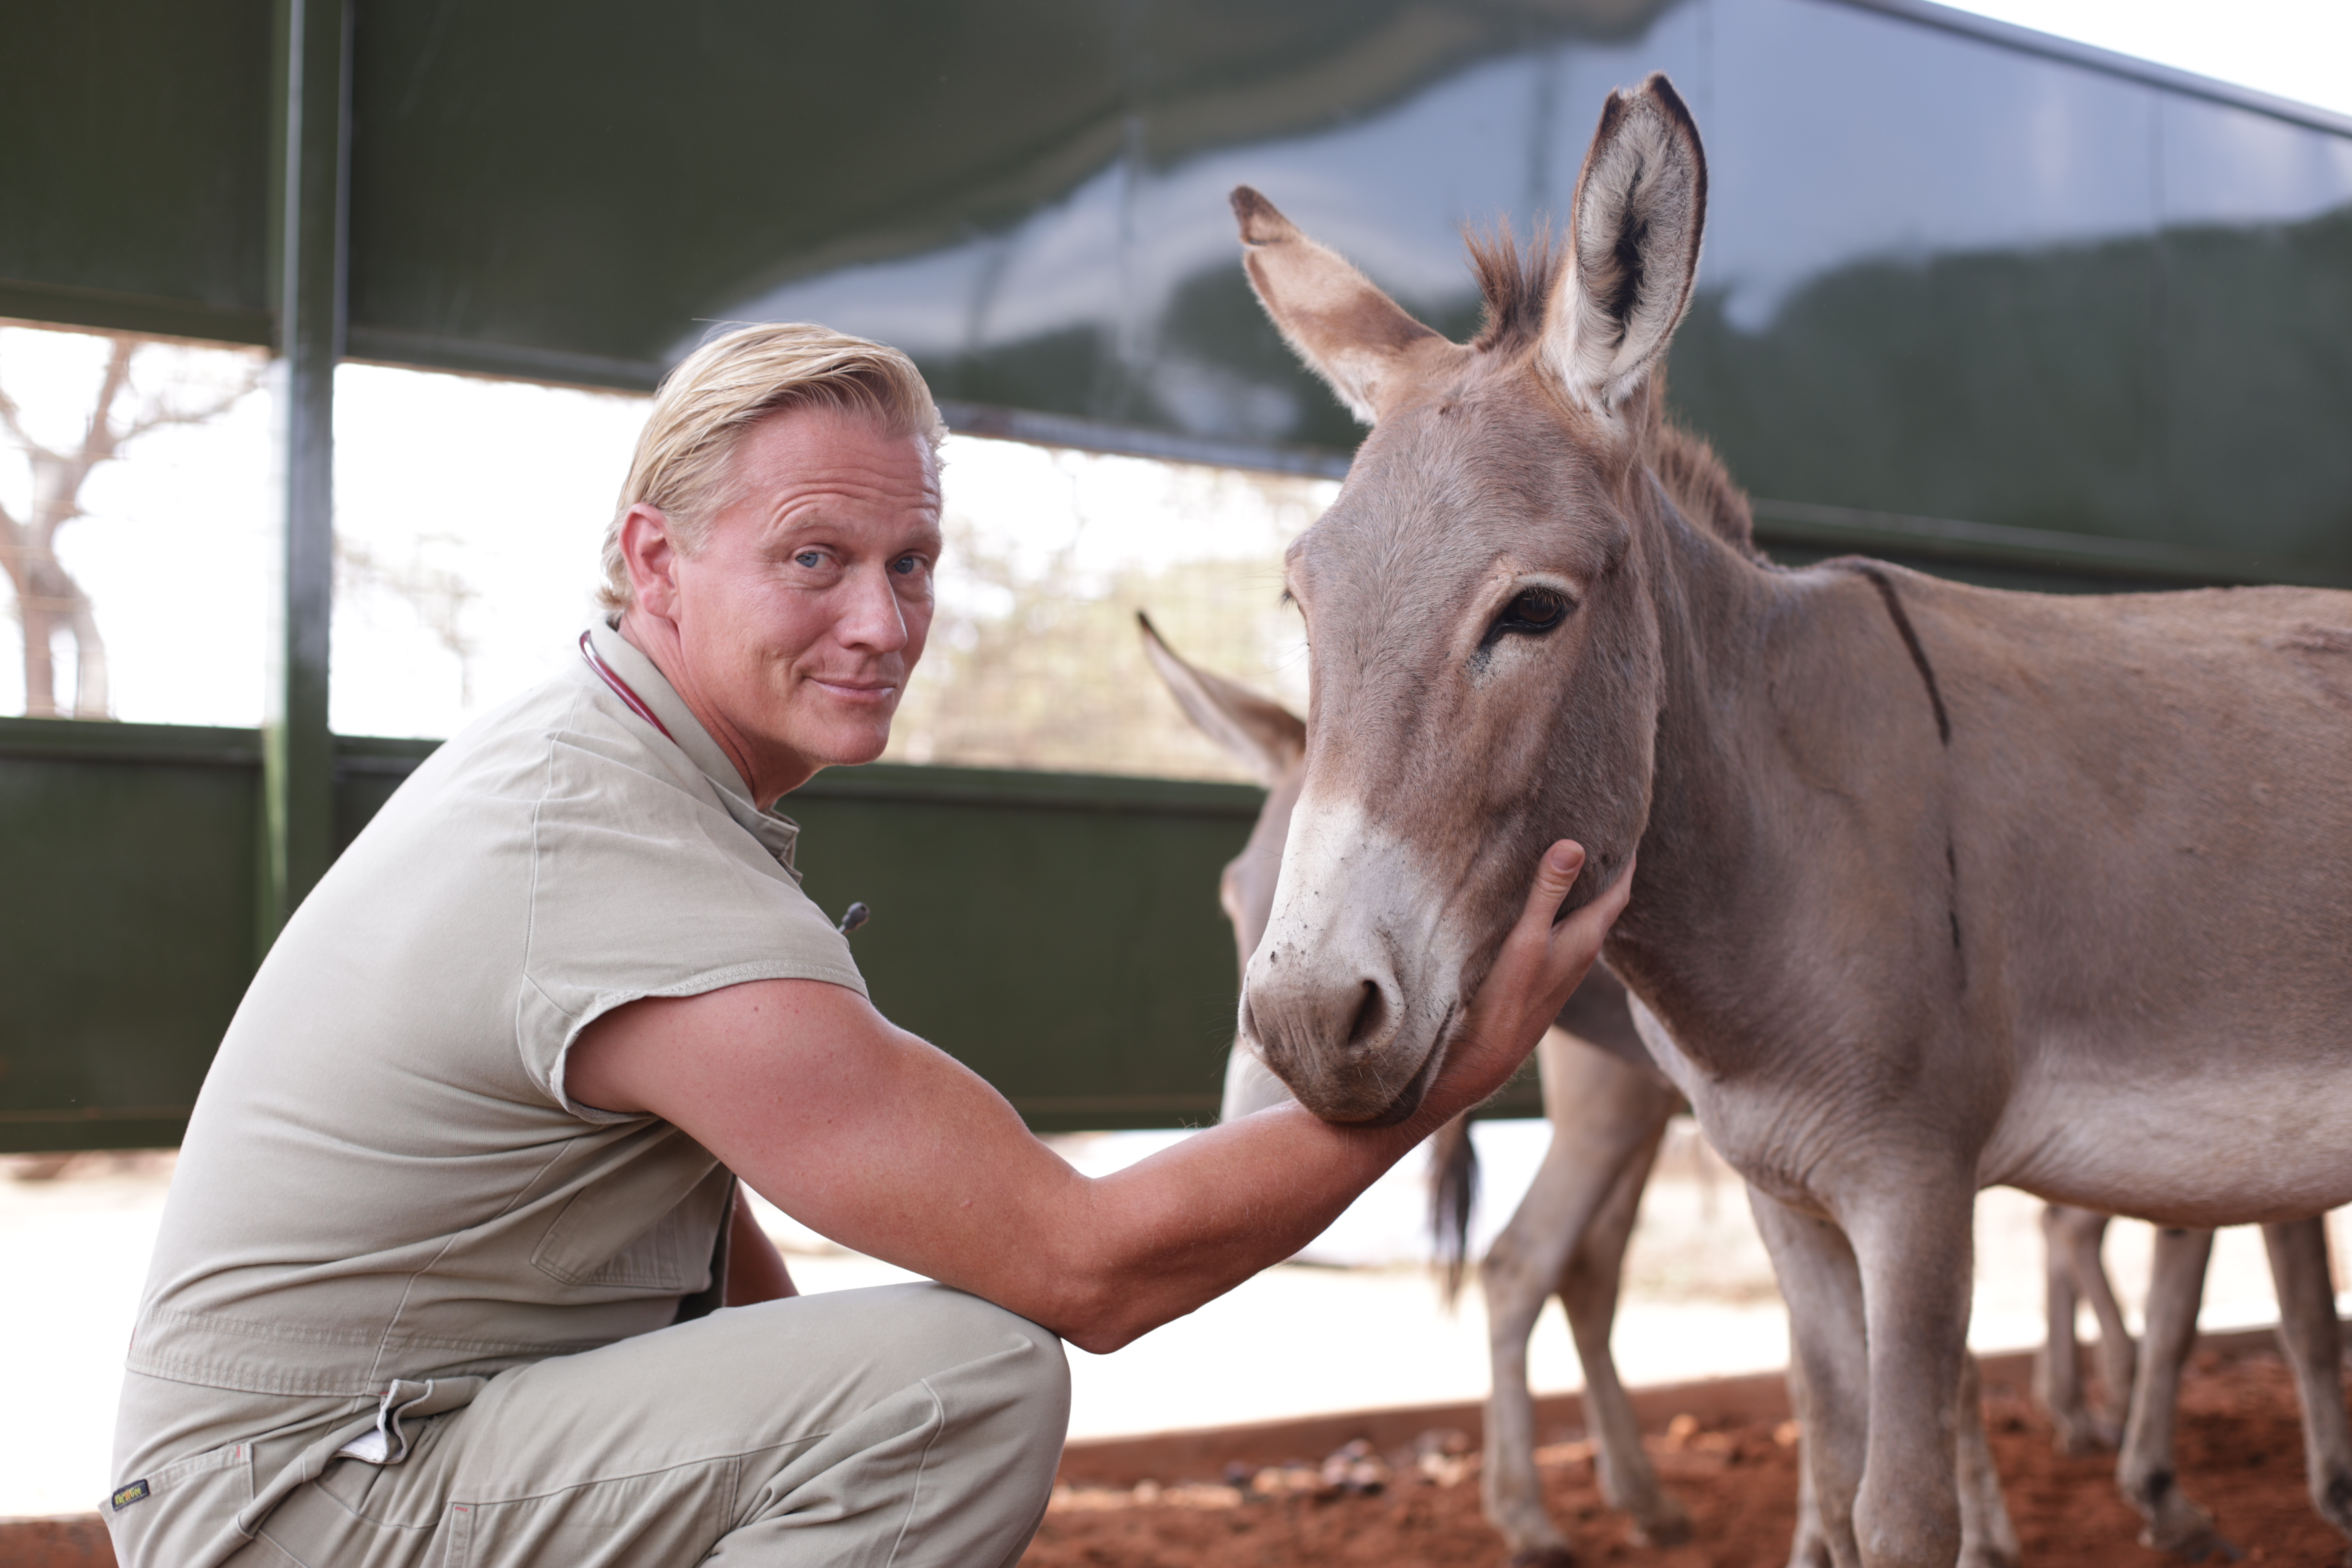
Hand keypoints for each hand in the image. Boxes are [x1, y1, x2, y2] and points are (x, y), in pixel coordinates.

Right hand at [1415, 842, 1634, 1130]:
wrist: (1490, 1052)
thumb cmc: (1509, 997)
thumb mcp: (1526, 939)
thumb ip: (1547, 893)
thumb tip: (1573, 845)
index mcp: (1587, 937)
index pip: (1621, 886)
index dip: (1628, 854)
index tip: (1630, 820)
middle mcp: (1584, 949)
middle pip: (1607, 897)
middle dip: (1608, 863)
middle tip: (1604, 823)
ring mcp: (1566, 961)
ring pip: (1587, 911)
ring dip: (1586, 883)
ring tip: (1577, 849)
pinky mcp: (1548, 969)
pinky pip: (1566, 925)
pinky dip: (1565, 903)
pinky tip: (1547, 895)